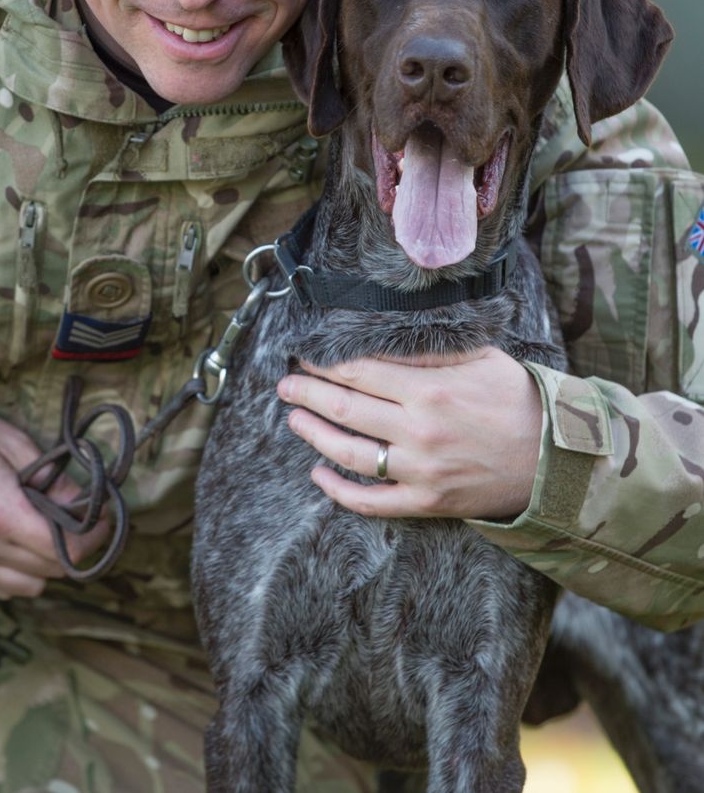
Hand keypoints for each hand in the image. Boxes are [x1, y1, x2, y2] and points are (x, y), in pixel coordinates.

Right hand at [0, 400, 108, 598]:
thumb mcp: (13, 444)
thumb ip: (52, 480)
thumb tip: (83, 504)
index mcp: (1, 514)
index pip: (64, 549)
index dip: (94, 538)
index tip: (104, 518)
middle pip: (49, 571)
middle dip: (75, 549)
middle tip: (83, 522)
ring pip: (25, 587)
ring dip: (46, 566)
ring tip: (49, 533)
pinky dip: (17, 575)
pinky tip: (20, 545)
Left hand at [277, 347, 542, 520]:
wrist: (554, 457)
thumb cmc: (515, 399)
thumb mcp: (478, 358)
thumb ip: (428, 349)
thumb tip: (379, 335)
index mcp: (429, 389)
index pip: (358, 372)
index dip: (324, 363)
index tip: (306, 355)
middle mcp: (419, 430)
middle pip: (345, 409)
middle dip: (306, 393)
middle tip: (284, 384)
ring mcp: (420, 471)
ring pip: (349, 454)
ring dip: (314, 434)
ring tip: (294, 419)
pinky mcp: (426, 502)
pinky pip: (371, 502)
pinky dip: (338, 491)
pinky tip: (319, 475)